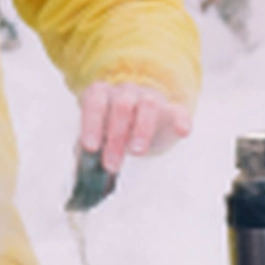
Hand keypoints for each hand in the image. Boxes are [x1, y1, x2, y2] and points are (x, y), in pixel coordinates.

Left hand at [78, 81, 192, 174]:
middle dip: (115, 137)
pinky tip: (182, 131)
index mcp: (102, 94)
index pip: (94, 103)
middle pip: (121, 106)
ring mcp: (150, 98)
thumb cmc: (112, 127)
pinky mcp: (173, 110)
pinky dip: (181, 120)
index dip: (91, 124)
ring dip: (142, 129)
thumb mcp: (98, 135)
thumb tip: (82, 172)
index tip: (90, 148)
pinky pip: (179, 111)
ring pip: (148, 105)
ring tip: (136, 153)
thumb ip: (89, 149)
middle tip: (111, 165)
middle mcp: (125, 92)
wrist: (141, 117)